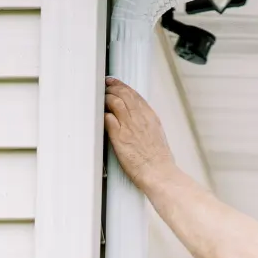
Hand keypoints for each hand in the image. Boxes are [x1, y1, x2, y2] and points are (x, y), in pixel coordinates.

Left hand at [103, 77, 175, 192]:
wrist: (160, 173)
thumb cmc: (159, 161)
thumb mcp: (157, 136)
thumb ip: (147, 125)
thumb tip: (139, 122)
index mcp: (151, 117)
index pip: (135, 95)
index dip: (123, 87)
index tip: (115, 83)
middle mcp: (140, 118)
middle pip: (124, 94)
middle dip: (112, 87)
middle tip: (104, 86)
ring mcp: (129, 126)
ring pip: (114, 101)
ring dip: (105, 98)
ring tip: (99, 99)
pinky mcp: (119, 136)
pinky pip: (107, 118)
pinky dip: (101, 114)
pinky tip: (98, 115)